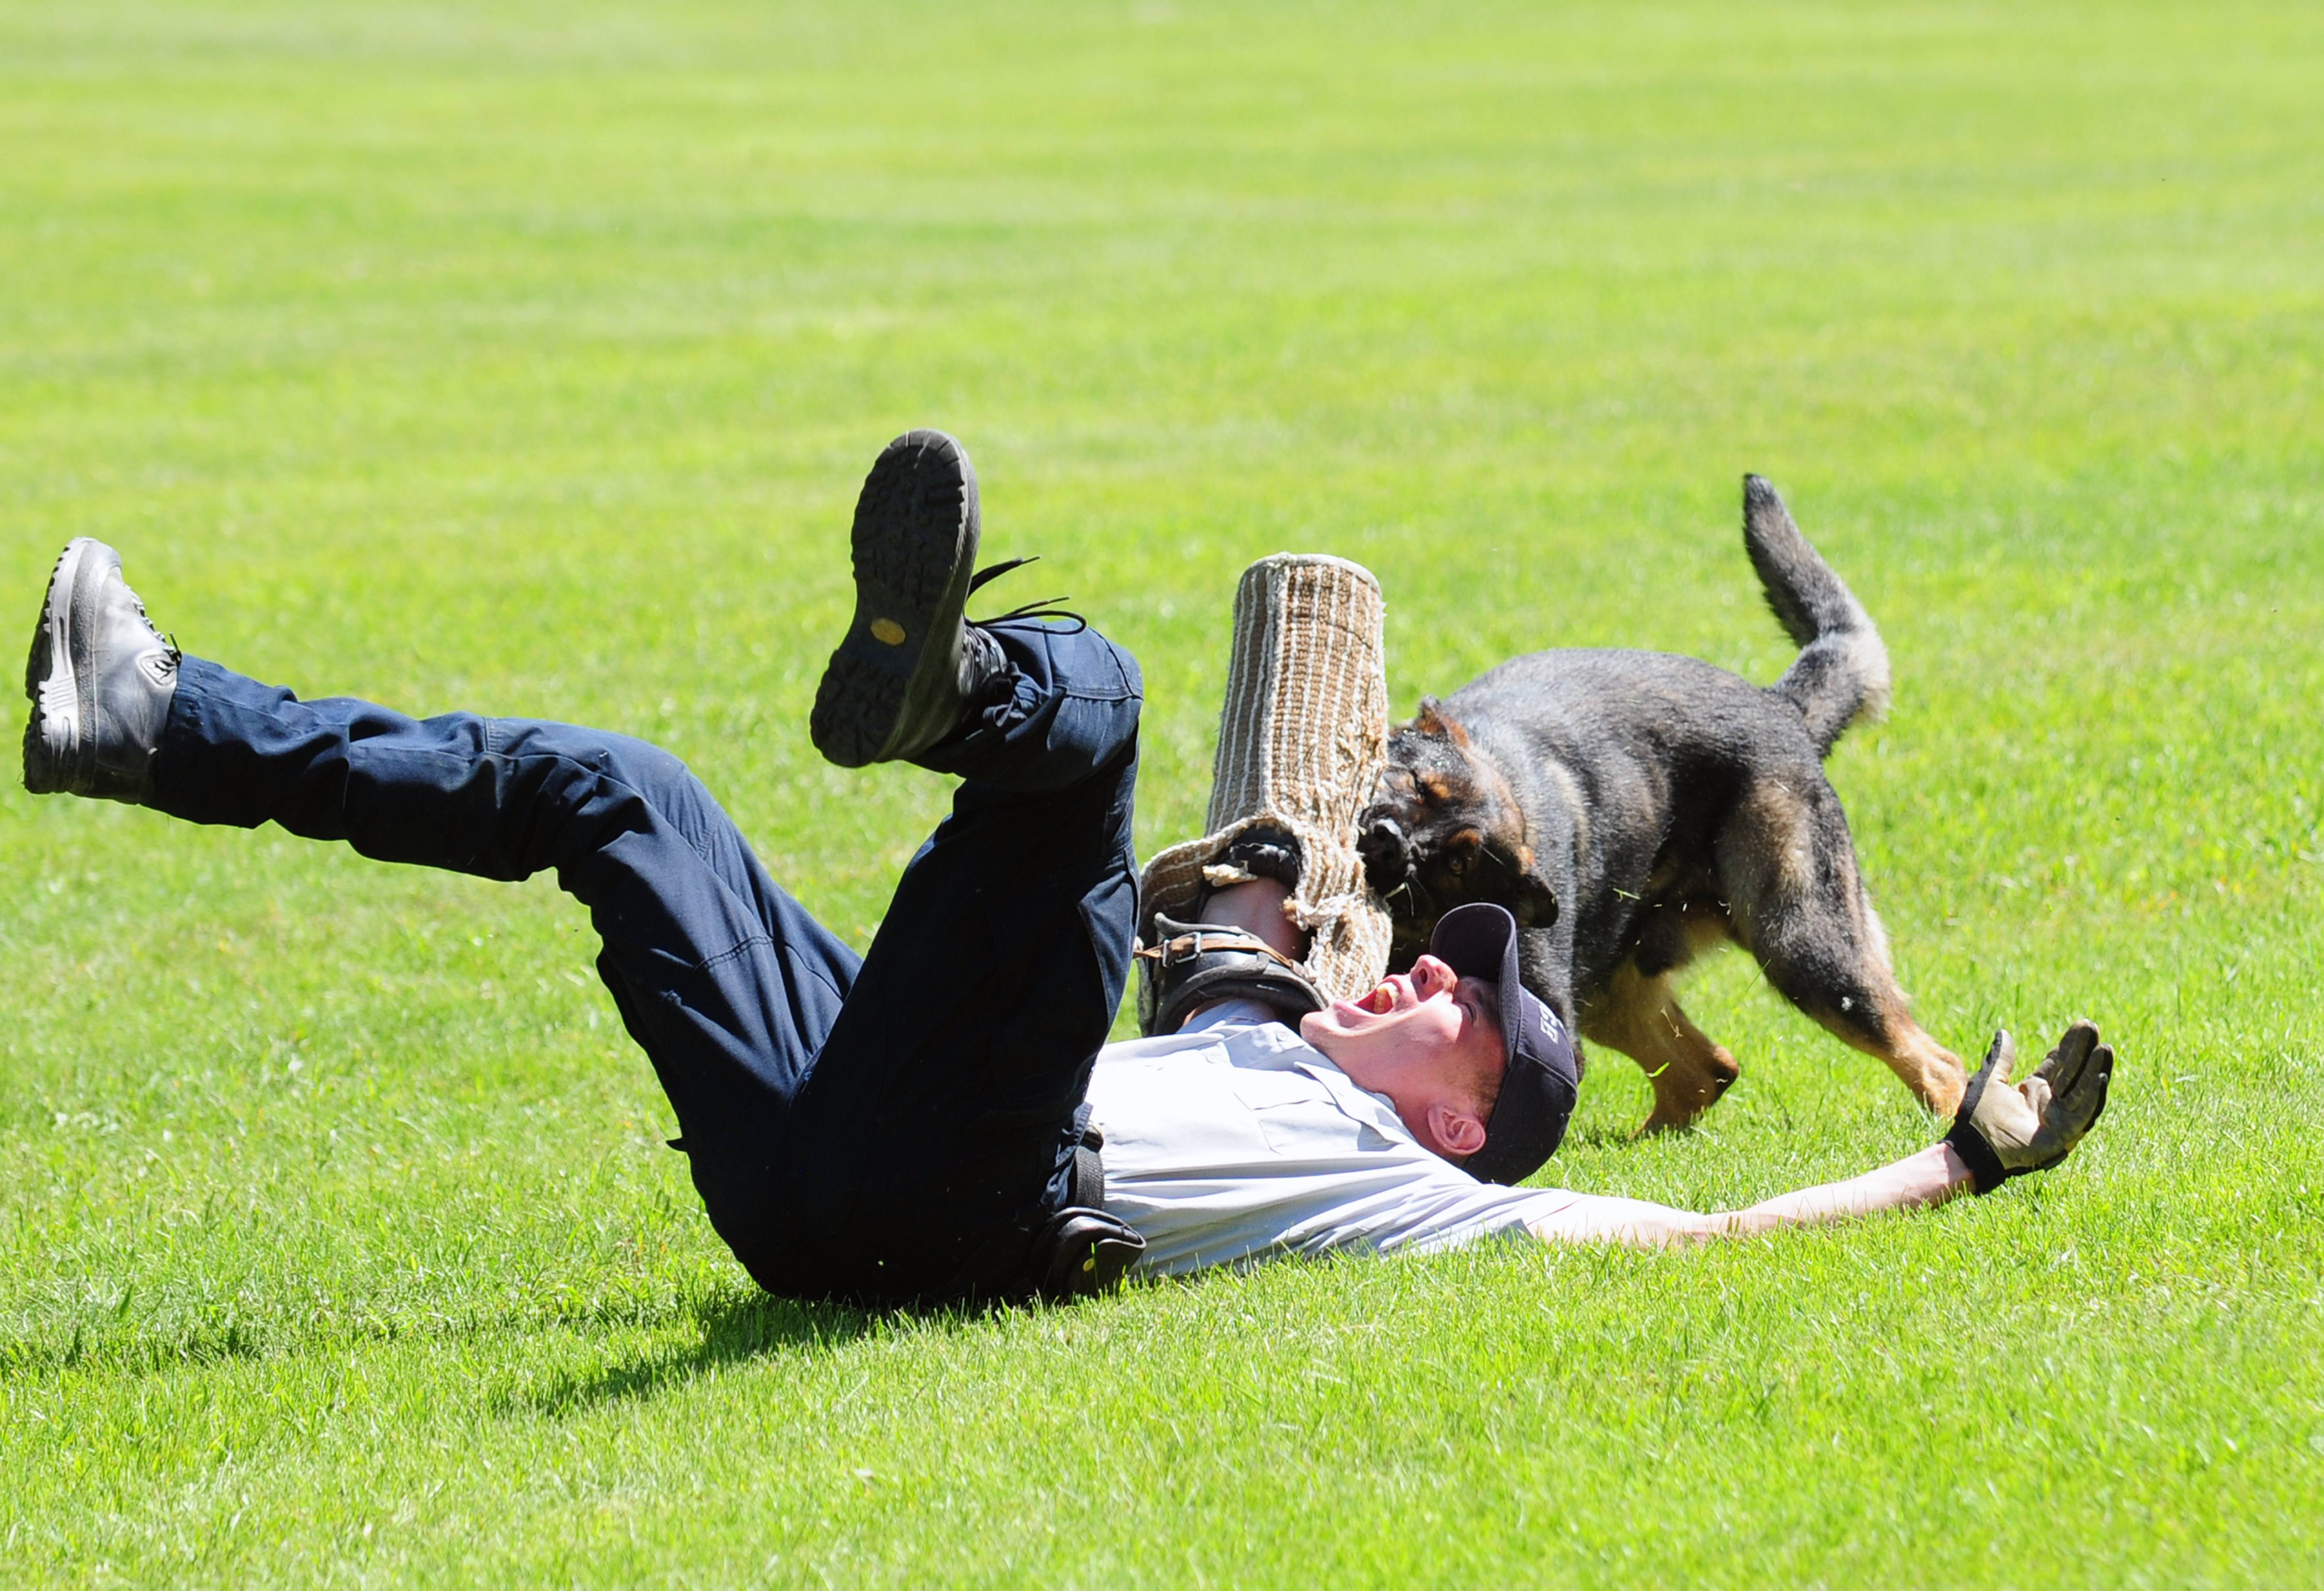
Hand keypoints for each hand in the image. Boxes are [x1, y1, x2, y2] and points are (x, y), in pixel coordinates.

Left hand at [1944, 1021, 2114, 1193]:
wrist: (1973, 1147)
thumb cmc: (1978, 1118)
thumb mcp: (1990, 1081)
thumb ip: (2001, 1058)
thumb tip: (2003, 1033)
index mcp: (2035, 1089)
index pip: (2059, 1063)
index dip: (2071, 1045)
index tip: (2083, 1025)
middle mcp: (2051, 1102)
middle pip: (2074, 1072)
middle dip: (2085, 1051)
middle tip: (2094, 1027)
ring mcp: (2060, 1117)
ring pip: (2084, 1089)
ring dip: (2095, 1069)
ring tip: (2105, 1049)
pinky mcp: (2065, 1133)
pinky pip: (2083, 1112)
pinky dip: (2093, 1095)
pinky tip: (2101, 1077)